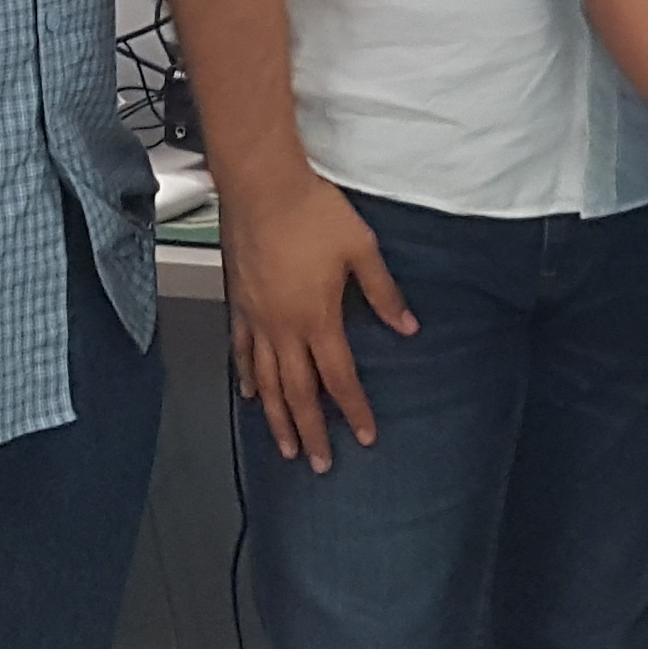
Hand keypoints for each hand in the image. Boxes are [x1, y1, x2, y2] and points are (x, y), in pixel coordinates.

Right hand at [223, 171, 414, 471]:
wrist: (262, 185)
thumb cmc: (313, 211)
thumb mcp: (362, 250)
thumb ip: (384, 293)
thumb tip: (408, 327)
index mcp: (318, 319)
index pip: (339, 379)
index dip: (354, 411)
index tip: (365, 436)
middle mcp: (283, 328)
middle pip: (298, 393)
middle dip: (311, 432)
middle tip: (319, 463)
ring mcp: (256, 318)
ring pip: (266, 382)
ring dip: (278, 419)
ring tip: (285, 447)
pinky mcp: (239, 304)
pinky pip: (241, 352)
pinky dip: (247, 379)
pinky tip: (251, 396)